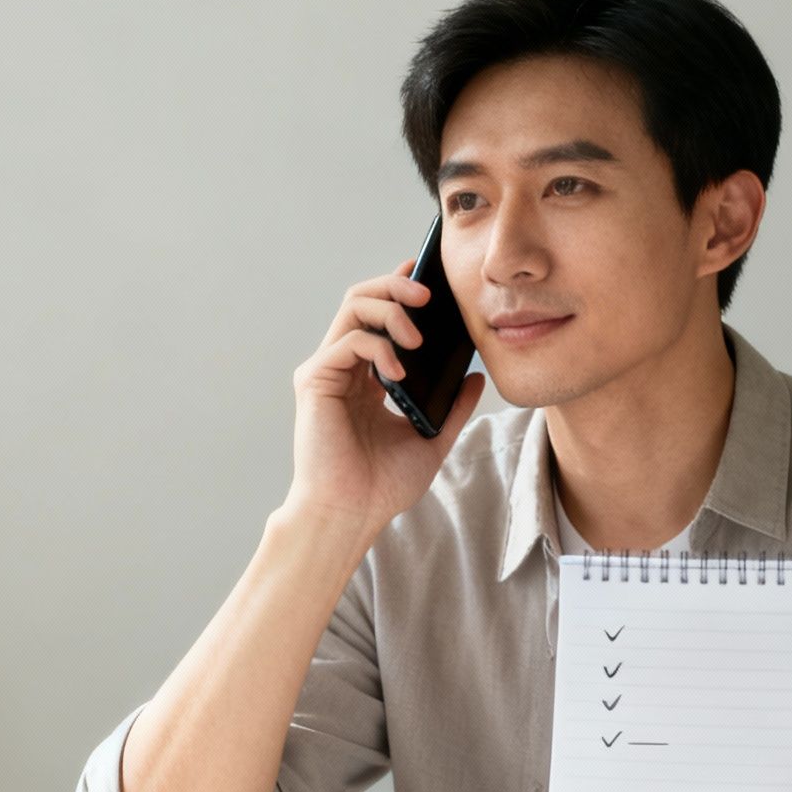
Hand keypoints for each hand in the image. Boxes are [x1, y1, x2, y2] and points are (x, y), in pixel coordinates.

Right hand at [284, 258, 486, 534]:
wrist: (350, 515)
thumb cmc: (381, 486)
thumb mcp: (431, 439)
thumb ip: (453, 408)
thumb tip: (476, 377)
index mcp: (366, 377)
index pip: (380, 315)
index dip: (400, 289)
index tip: (430, 275)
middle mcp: (343, 367)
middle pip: (362, 299)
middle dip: (396, 286)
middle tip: (428, 293)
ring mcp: (326, 371)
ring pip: (353, 308)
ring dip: (390, 309)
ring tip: (418, 335)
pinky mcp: (315, 381)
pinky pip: (348, 341)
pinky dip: (378, 346)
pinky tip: (398, 372)